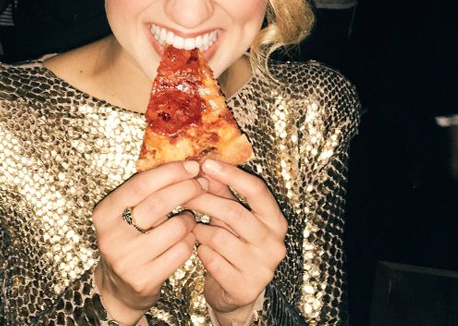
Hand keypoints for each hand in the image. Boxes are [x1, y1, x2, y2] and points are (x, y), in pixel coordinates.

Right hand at [92, 161, 208, 324]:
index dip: (170, 172)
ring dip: (190, 219)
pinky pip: (182, 250)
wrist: (119, 288)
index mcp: (104, 213)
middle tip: (203, 182)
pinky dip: (190, 240)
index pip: (140, 184)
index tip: (191, 165)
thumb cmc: (129, 240)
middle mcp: (111, 237)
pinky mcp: (145, 280)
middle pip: (159, 203)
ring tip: (187, 219)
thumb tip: (185, 164)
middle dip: (188, 188)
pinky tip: (185, 239)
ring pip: (177, 227)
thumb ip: (146, 191)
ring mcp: (127, 261)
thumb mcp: (125, 214)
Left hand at [184, 160, 286, 324]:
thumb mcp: (232, 218)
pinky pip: (212, 260)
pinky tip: (200, 250)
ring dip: (199, 230)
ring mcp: (262, 268)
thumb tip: (206, 167)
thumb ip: (223, 193)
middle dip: (204, 199)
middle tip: (182, 192)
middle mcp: (274, 244)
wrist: (236, 294)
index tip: (206, 163)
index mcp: (275, 221)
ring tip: (193, 228)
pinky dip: (201, 252)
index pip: (257, 190)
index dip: (231, 174)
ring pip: (218, 237)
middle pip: (233, 212)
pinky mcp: (245, 288)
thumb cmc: (234, 247)